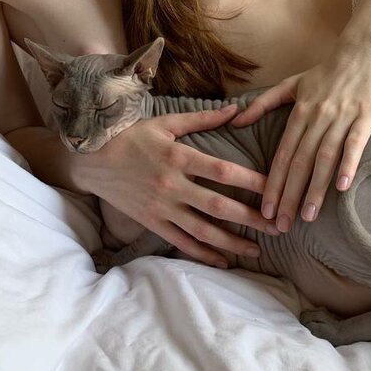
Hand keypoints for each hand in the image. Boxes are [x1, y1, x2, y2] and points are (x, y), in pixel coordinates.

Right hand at [81, 104, 281, 268]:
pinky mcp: (152, 222)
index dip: (252, 181)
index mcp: (179, 157)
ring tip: (257, 250)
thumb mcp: (167, 123)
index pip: (223, 172)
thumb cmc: (132, 137)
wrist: (92, 160)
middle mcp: (172, 185)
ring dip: (232, 242)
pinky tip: (223, 261)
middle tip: (278, 226)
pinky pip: (181, 242)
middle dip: (251, 218)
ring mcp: (162, 207)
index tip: (275, 189)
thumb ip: (203, 119)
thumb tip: (236, 109)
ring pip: (202, 230)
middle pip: (218, 206)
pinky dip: (203, 254)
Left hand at [229, 41, 370, 230]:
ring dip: (315, 188)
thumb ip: (262, 104)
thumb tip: (236, 121)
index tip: (265, 209)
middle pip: (299, 161)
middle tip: (281, 225)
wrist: (360, 51)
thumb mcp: (290, 84)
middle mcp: (317, 116)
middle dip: (288, 195)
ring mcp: (341, 117)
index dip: (272, 182)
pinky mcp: (365, 117)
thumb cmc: (324, 72)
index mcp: (299, 112)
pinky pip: (355, 143)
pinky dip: (348, 164)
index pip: (282, 154)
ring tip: (306, 216)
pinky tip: (342, 187)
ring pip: (324, 157)